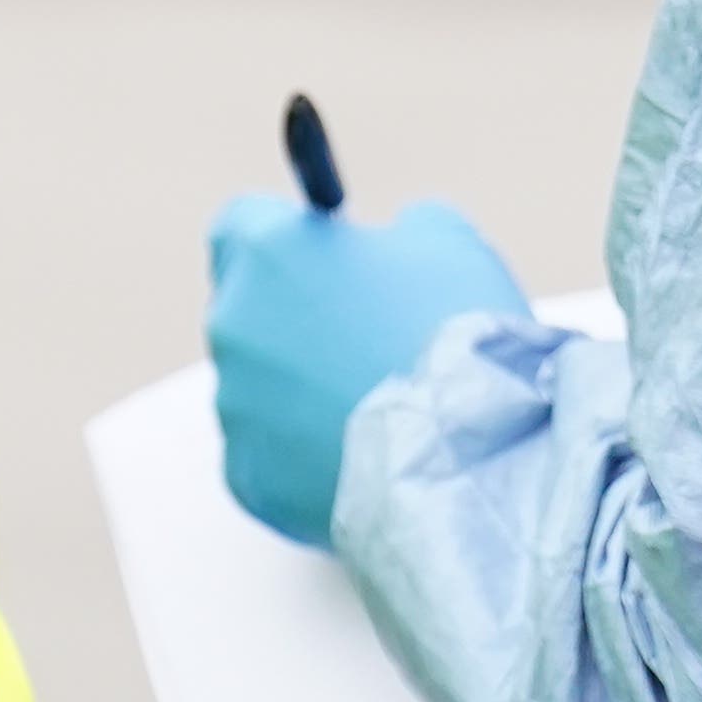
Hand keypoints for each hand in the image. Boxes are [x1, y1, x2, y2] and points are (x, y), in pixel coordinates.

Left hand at [205, 189, 526, 544]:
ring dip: (301, 394)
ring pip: (257, 390)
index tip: (324, 266)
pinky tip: (365, 461)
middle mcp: (232, 323)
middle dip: (295, 323)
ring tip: (380, 415)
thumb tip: (390, 244)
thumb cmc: (461, 338)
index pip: (238, 225)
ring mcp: (232, 406)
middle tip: (365, 346)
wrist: (469, 462)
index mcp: (269, 252)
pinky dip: (305, 458)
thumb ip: (403, 228)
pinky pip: (269, 458)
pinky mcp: (245, 477)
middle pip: (247, 312)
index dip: (285, 245)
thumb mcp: (450, 246)